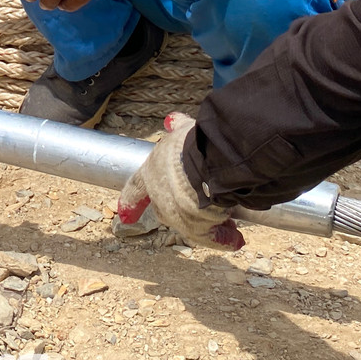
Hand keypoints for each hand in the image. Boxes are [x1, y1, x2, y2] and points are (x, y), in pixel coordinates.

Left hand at [118, 112, 243, 249]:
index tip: (124, 214)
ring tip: (229, 226)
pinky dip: (222, 237)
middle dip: (183, 210)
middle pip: (166, 209)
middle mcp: (159, 197)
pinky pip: (209, 235)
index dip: (131, 200)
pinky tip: (236, 239)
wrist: (205, 165)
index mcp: (150, 172)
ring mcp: (175, 215)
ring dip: (209, 223)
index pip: (136, 188)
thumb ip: (178, 128)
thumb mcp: (183, 131)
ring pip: (190, 223)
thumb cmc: (193, 144)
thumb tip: (173, 120)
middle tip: (204, 209)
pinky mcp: (195, 229)